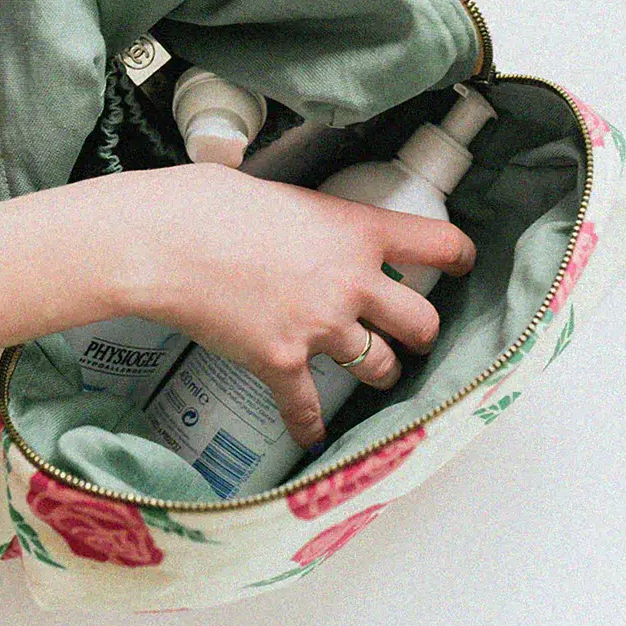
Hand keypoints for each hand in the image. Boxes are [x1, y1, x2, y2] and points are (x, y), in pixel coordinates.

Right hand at [126, 165, 476, 447]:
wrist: (163, 244)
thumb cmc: (207, 203)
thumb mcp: (277, 191)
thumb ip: (306, 217)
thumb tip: (296, 223)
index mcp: (355, 231)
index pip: (437, 245)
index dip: (458, 257)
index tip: (462, 263)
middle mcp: (350, 282)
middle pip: (420, 322)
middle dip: (419, 332)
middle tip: (410, 332)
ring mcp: (319, 327)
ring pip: (378, 367)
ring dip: (378, 373)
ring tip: (371, 372)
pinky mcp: (281, 362)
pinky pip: (307, 407)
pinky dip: (310, 423)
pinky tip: (313, 433)